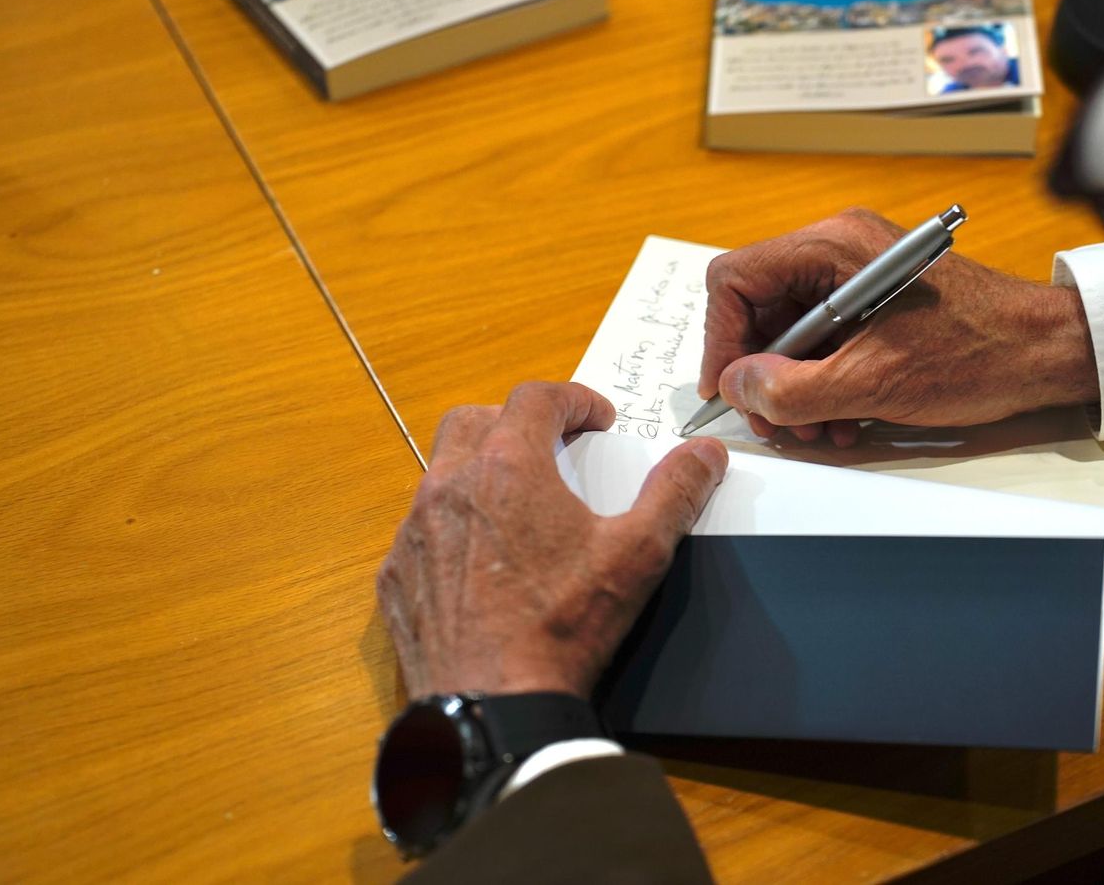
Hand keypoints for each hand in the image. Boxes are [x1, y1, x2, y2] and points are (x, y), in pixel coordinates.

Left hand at [377, 382, 728, 700]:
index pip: (536, 397)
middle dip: (515, 421)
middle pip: (474, 420)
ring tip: (520, 503)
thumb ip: (674, 493)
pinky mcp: (399, 575)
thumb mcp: (637, 554)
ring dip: (480, 472)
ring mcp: (416, 531)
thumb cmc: (564, 627)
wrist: (496, 705)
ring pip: (441, 473)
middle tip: (553, 448)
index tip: (597, 419)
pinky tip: (484, 559)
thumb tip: (704, 456)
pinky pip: (421, 530)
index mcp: (508, 467)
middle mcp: (450, 486)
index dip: (574, 399)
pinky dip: (454, 527)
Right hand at [700, 208, 1099, 444]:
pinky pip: (825, 339)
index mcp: (833, 245)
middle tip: (775, 423)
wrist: (1046, 353)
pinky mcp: (876, 301)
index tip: (728, 390)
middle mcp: (840, 247)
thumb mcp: (872, 383)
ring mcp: (858, 273)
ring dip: (792, 386)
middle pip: (759, 306)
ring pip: (790, 330)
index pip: (736, 279)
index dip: (721, 340)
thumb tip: (738, 386)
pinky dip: (822, 381)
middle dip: (761, 372)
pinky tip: (841, 420)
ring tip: (814, 430)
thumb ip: (793, 388)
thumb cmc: (977, 353)